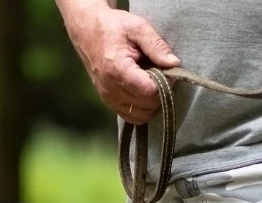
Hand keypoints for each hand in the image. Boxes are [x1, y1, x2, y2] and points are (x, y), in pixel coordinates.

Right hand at [59, 1, 179, 124]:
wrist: (87, 32)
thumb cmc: (113, 27)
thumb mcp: (138, 28)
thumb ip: (157, 46)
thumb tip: (174, 64)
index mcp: (117, 70)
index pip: (148, 92)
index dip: (165, 85)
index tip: (169, 72)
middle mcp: (110, 88)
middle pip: (145, 106)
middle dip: (160, 94)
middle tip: (163, 77)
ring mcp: (107, 97)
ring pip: (139, 115)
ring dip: (151, 104)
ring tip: (154, 85)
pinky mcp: (107, 101)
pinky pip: (129, 116)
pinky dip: (141, 109)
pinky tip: (144, 93)